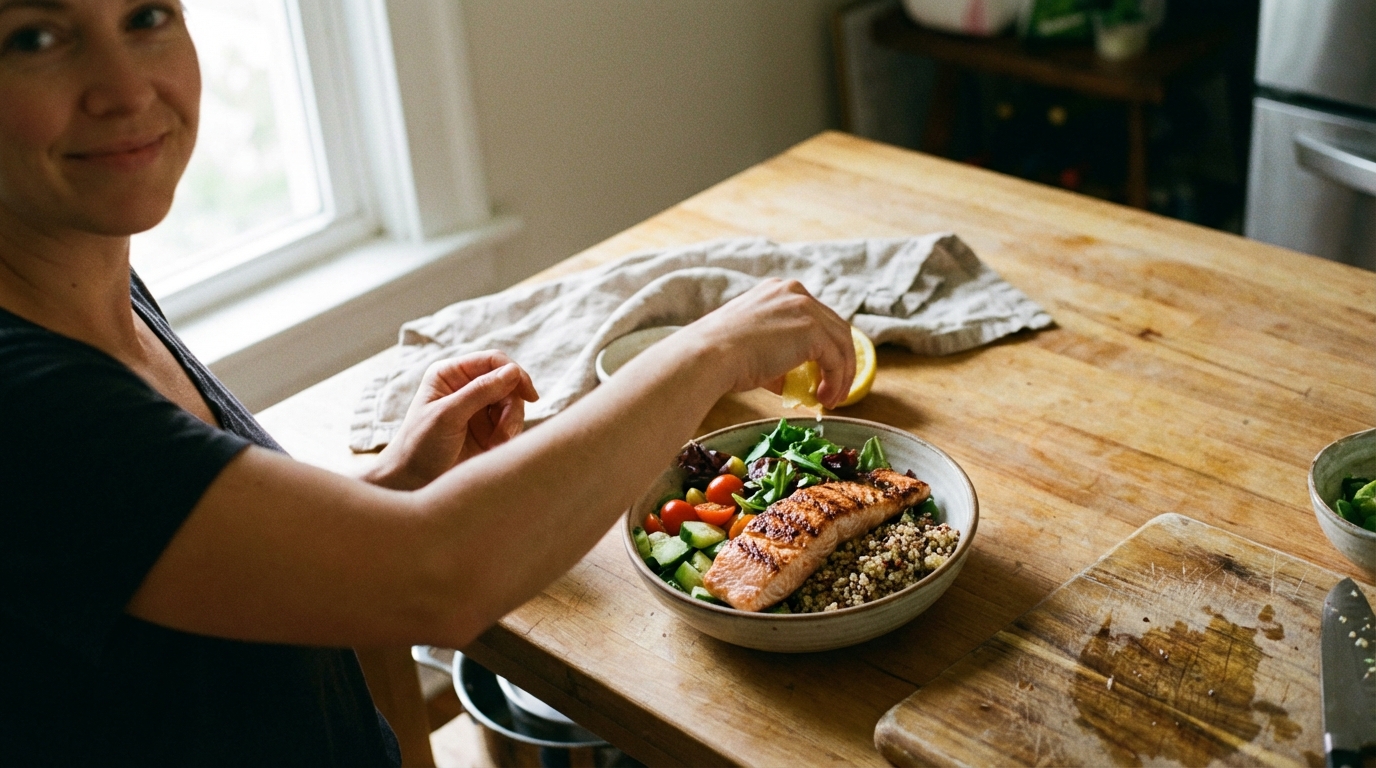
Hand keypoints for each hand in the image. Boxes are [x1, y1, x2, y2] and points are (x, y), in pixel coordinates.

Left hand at [366, 351, 538, 489]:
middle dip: (512, 407)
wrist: (412, 483)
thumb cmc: (419, 446)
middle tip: (505, 433)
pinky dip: (508, 435)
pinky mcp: (487, 429)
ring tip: (496, 444)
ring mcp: (478, 408)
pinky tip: (493, 449)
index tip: (529, 395)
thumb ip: (480, 391)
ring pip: (513, 404)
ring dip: (511, 424)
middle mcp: (465, 386)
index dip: (514, 374)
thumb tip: (513, 371)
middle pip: (508, 384)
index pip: (492, 361)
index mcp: (450, 374)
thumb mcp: (448, 416)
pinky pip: (511, 423)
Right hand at [686, 279, 854, 406]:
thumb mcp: (754, 348)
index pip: (816, 317)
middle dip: (840, 361)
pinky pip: (837, 359)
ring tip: (832, 399)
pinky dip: (837, 381)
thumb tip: (800, 384)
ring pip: (842, 343)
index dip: (824, 346)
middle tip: (834, 389)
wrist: (709, 356)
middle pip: (835, 327)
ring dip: (842, 375)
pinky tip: (824, 398)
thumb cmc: (720, 356)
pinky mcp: (813, 330)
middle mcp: (795, 292)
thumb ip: (781, 357)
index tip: (823, 372)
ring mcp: (806, 308)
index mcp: (779, 291)